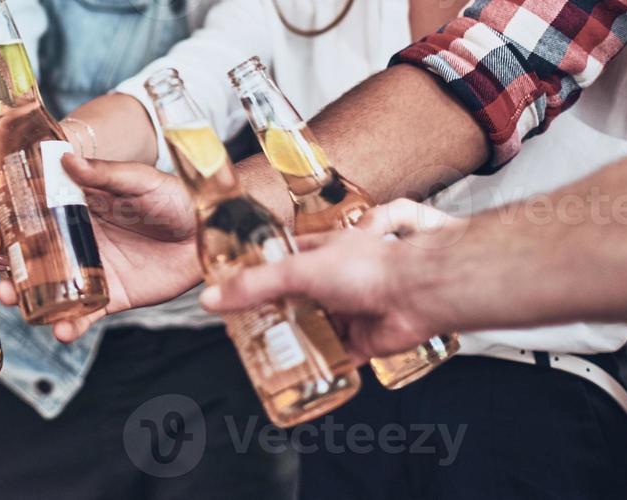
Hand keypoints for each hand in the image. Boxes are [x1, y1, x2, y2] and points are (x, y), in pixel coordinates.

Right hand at [0, 154, 201, 343]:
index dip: (1, 213)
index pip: (28, 206)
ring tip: (12, 298)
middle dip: (2, 255)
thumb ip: (105, 173)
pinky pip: (82, 314)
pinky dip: (68, 325)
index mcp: (76, 203)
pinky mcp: (109, 296)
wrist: (211, 235)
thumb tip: (65, 158)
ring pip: (45, 284)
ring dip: (23, 293)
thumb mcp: (140, 180)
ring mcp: (89, 268)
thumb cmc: (176, 199)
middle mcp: (76, 236)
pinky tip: (60, 329)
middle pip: (27, 247)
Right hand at [199, 198, 460, 357]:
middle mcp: (331, 280)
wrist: (415, 294)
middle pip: (292, 299)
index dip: (255, 273)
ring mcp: (346, 311)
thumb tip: (212, 299)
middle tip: (243, 329)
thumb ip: (253, 285)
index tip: (231, 290)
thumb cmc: (366, 268)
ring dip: (294, 340)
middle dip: (271, 313)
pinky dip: (320, 365)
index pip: (278, 261)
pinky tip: (301, 374)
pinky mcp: (360, 340)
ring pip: (312, 328)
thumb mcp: (297, 270)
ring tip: (264, 353)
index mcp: (317, 253)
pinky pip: (335, 356)